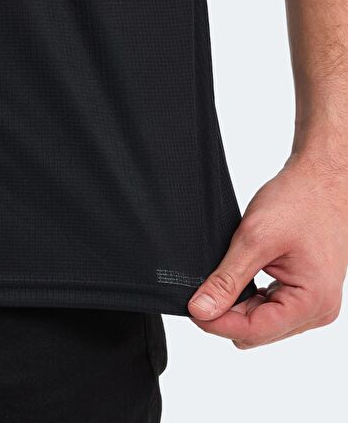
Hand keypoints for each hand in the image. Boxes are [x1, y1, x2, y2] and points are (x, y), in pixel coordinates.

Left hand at [187, 148, 347, 347]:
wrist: (320, 179)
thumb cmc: (299, 201)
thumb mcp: (254, 239)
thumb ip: (227, 279)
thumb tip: (201, 310)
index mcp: (312, 301)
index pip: (254, 331)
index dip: (217, 323)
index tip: (191, 308)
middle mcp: (318, 310)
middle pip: (258, 331)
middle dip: (227, 314)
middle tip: (202, 288)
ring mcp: (314, 303)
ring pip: (263, 322)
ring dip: (239, 305)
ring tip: (226, 275)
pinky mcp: (306, 292)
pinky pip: (272, 308)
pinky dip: (252, 297)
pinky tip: (241, 276)